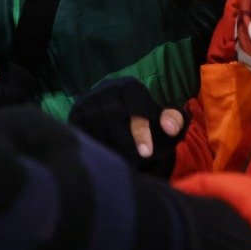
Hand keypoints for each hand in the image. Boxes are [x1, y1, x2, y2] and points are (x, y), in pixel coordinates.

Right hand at [67, 77, 183, 176]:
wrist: (121, 116)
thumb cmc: (148, 121)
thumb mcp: (165, 120)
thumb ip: (174, 120)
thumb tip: (168, 127)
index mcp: (130, 87)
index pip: (135, 106)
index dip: (140, 131)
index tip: (146, 154)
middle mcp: (106, 89)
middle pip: (112, 117)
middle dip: (124, 143)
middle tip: (134, 162)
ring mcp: (88, 101)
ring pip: (95, 126)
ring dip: (109, 147)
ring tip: (121, 161)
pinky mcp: (76, 114)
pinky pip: (82, 132)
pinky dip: (94, 147)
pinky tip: (105, 158)